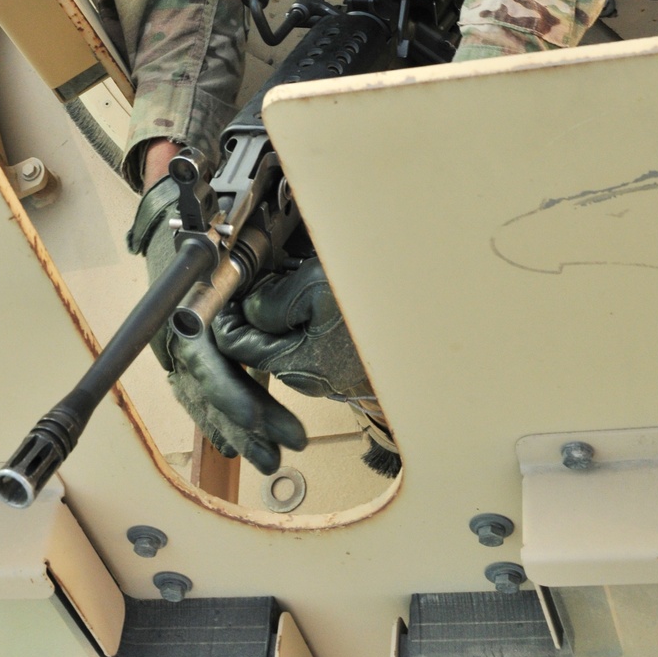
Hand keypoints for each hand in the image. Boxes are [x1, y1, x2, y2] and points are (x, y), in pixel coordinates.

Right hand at [127, 178, 306, 472]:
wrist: (170, 218)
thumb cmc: (204, 229)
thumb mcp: (231, 245)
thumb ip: (250, 276)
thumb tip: (281, 306)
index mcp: (185, 310)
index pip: (207, 366)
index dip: (235, 398)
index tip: (266, 425)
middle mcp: (174, 334)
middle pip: (207, 390)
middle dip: (246, 423)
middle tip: (285, 449)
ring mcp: (172, 346)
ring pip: (201, 398)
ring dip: (234, 431)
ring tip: (270, 459)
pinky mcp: (179, 353)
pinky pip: (195, 394)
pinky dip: (214, 420)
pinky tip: (235, 447)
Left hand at [213, 256, 372, 399]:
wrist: (430, 321)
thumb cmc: (378, 305)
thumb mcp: (313, 289)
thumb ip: (271, 303)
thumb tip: (249, 308)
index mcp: (295, 364)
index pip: (235, 346)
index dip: (227, 313)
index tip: (229, 288)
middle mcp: (309, 379)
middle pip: (260, 344)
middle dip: (255, 310)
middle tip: (263, 277)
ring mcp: (329, 375)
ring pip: (284, 341)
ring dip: (280, 312)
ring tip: (293, 281)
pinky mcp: (345, 366)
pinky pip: (309, 342)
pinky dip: (303, 319)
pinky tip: (316, 295)